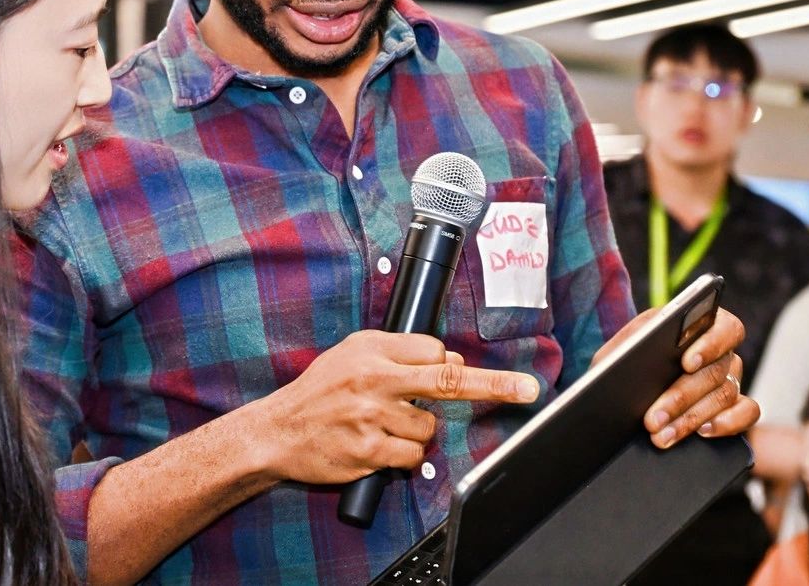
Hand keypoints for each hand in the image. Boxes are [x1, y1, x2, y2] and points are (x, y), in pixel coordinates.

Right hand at [249, 329, 540, 485]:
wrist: (280, 431)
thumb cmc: (319, 392)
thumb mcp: (352, 354)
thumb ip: (399, 352)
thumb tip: (452, 360)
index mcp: (371, 351)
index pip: (432, 351)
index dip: (445, 364)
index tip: (458, 369)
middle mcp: (374, 381)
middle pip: (446, 380)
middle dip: (493, 385)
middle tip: (527, 389)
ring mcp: (373, 418)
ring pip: (428, 427)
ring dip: (417, 432)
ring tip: (383, 426)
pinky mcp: (370, 452)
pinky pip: (412, 457)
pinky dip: (405, 457)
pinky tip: (380, 448)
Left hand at [597, 306, 760, 448]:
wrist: (626, 389)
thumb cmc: (625, 362)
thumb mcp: (619, 350)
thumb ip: (629, 345)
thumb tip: (633, 356)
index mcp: (700, 324)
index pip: (723, 327)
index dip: (710, 344)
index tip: (687, 362)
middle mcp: (722, 350)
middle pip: (714, 371)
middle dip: (680, 398)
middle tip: (653, 418)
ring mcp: (732, 378)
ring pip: (724, 396)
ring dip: (690, 418)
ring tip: (661, 434)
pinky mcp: (738, 406)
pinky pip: (748, 413)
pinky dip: (728, 423)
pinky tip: (702, 433)